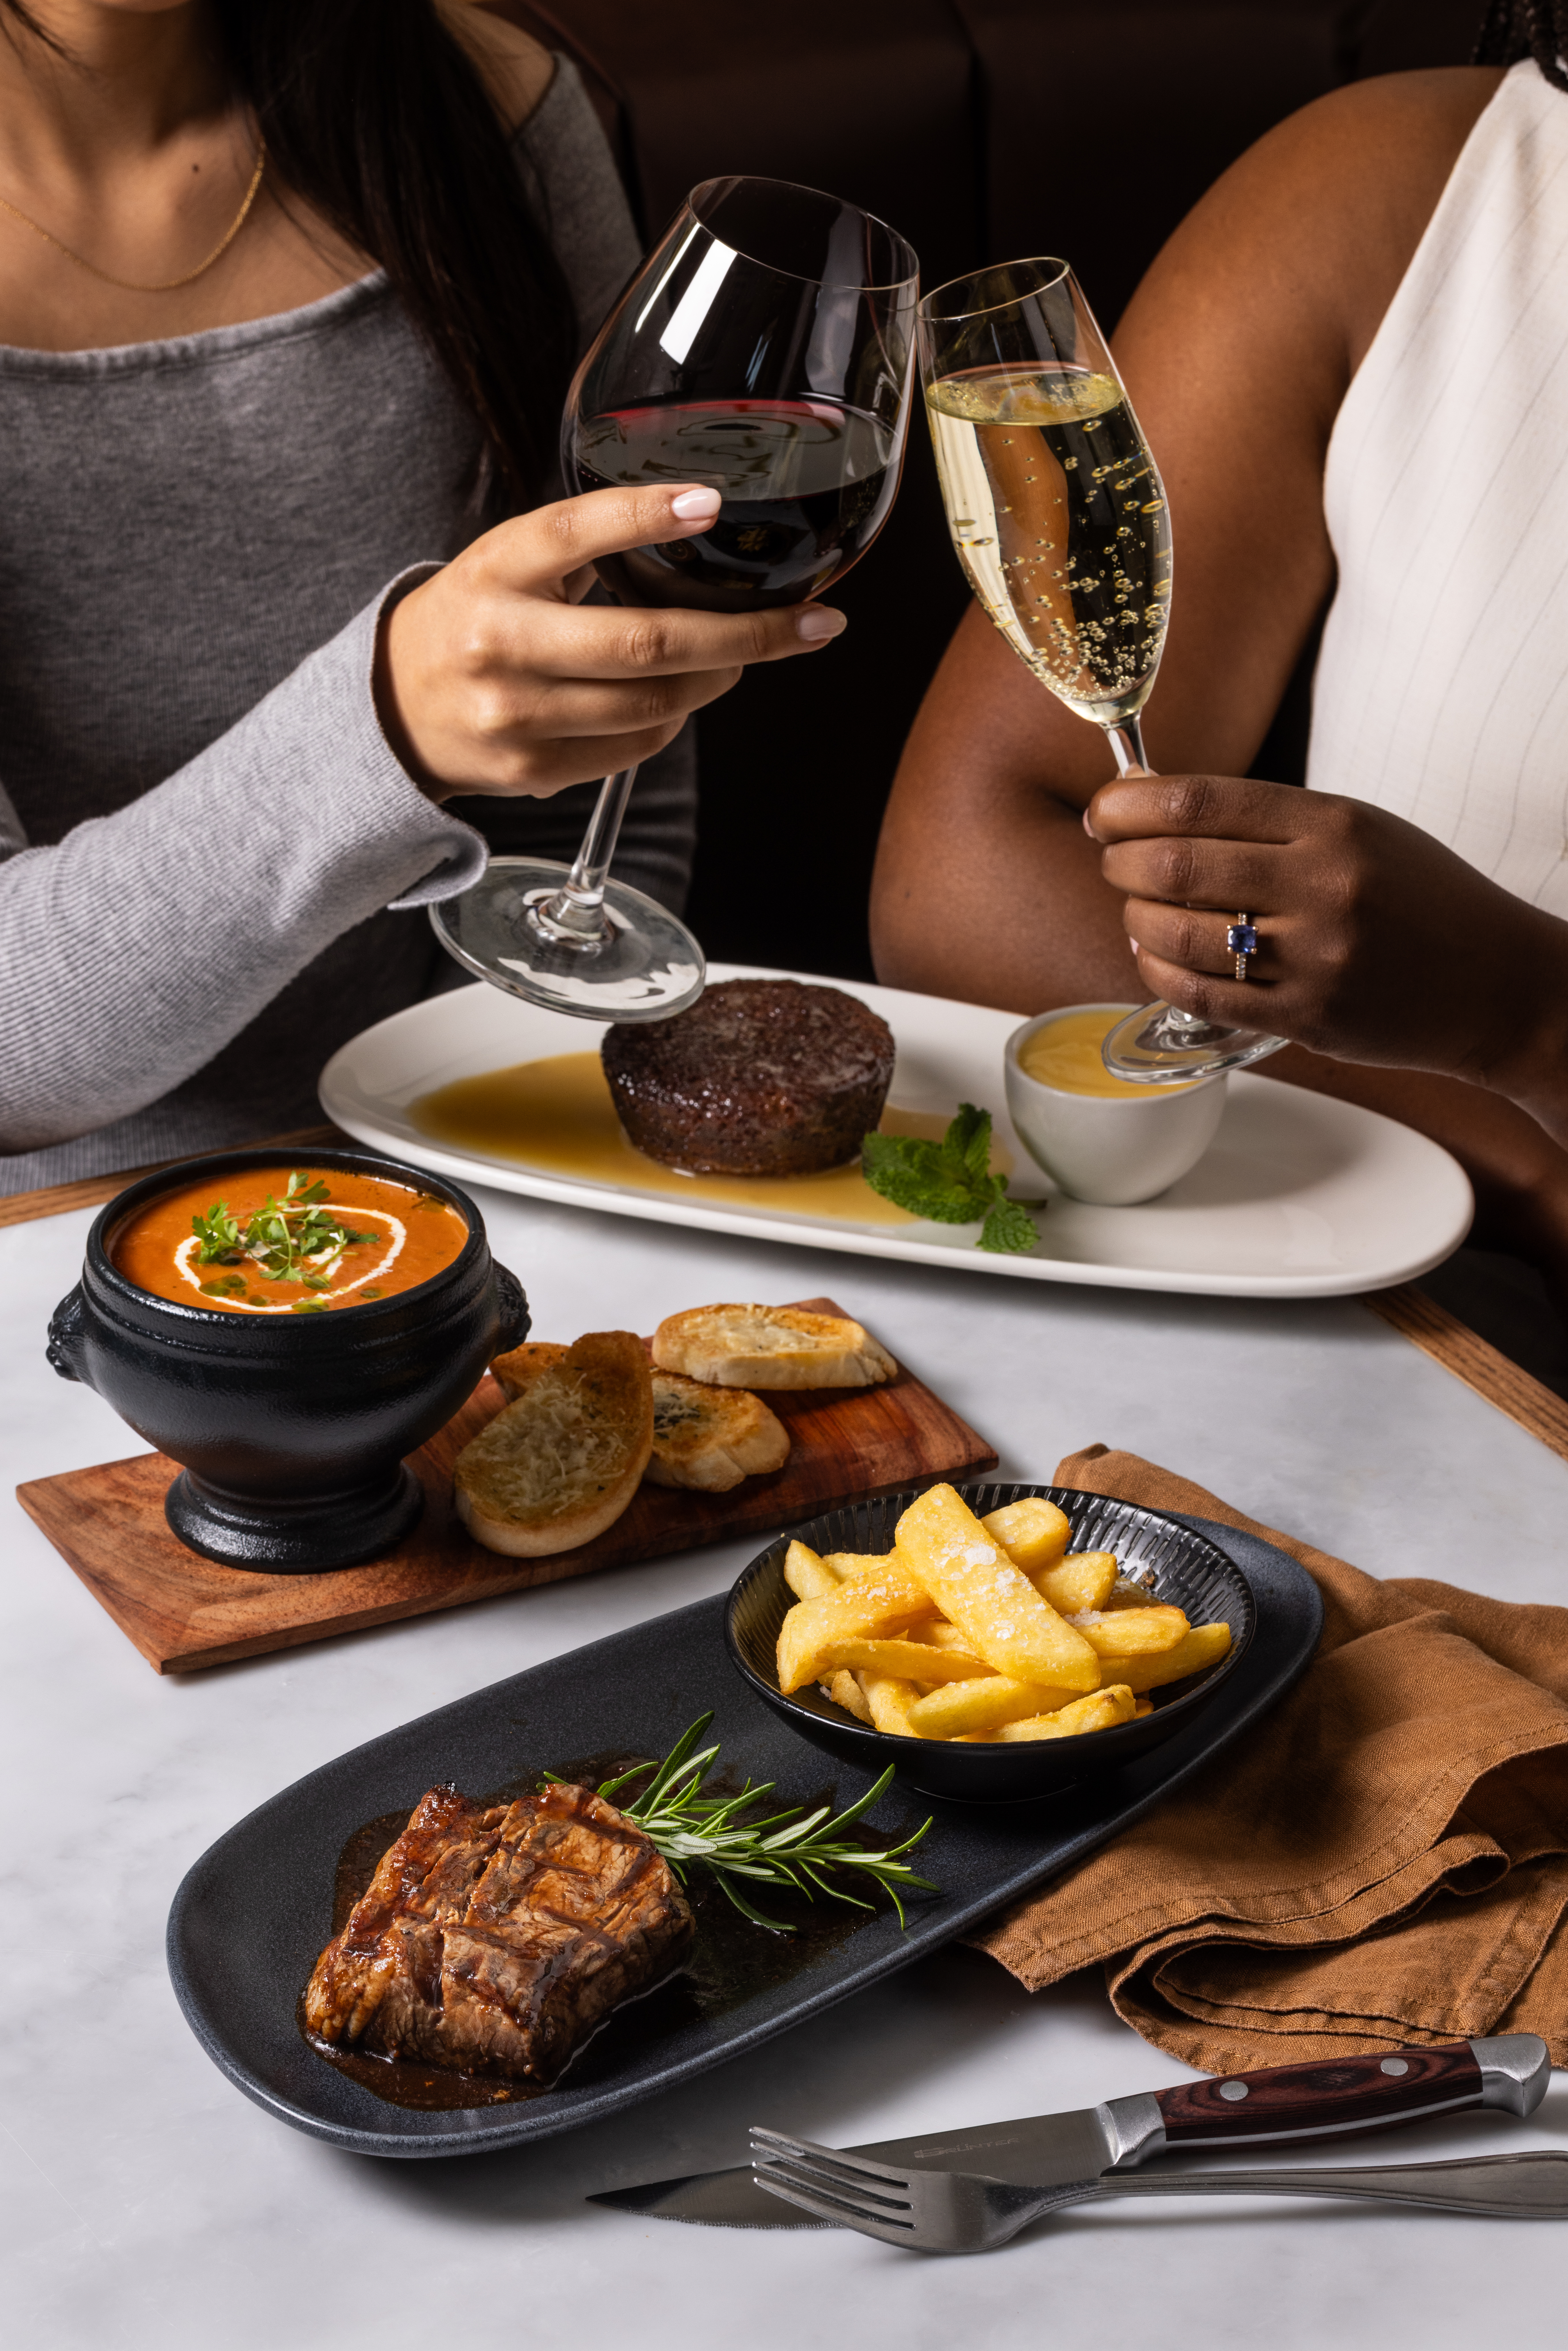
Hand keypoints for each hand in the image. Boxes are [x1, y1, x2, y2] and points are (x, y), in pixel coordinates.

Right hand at [376, 483, 844, 798]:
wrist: (393, 708)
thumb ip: (584, 549)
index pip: (572, 532)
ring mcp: (516, 714)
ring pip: (653, 704)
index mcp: (494, 571)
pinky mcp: (532, 769)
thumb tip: (696, 529)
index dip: (643, 515)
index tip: (711, 504)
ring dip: (717, 682)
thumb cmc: (473, 621)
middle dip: (746, 636)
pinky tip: (678, 701)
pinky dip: (671, 721)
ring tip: (740, 659)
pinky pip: (634, 747)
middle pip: (647, 643)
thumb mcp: (508, 564)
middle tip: (810, 625)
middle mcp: (501, 643)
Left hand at [1083, 771, 1567, 1109]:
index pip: (1199, 802)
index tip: (1104, 812)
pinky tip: (1157, 957)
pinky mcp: (1308, 1016)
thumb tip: (1158, 808)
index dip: (1129, 806)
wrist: (1493, 980)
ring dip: (1135, 920)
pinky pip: (1201, 995)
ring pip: (1177, 934)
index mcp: (1332, 826)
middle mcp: (1323, 887)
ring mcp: (1315, 957)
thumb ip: (1267, 822)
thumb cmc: (1417, 898)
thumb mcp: (1358, 831)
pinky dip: (1160, 972)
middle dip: (1121, 862)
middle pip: (1175, 866)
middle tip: (1113, 862)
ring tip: (1137, 912)